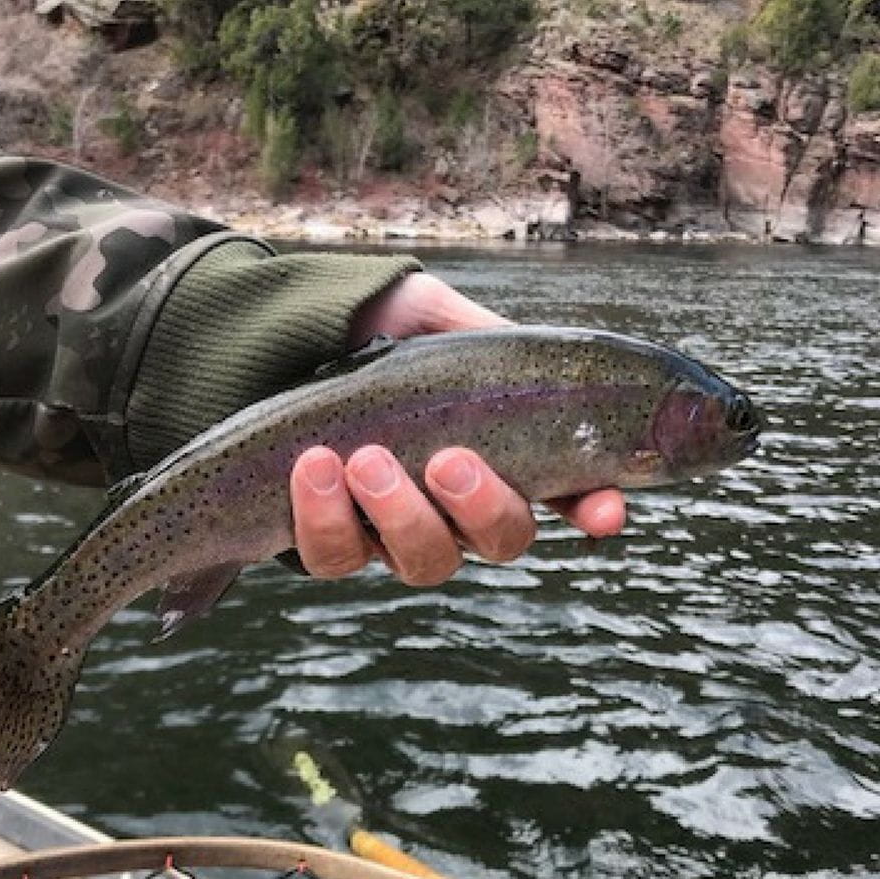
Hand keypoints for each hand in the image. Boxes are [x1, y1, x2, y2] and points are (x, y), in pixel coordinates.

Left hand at [288, 273, 625, 582]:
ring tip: (364, 459)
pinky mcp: (331, 544)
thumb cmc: (370, 329)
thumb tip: (541, 363)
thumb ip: (489, 339)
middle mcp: (460, 508)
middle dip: (482, 507)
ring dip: (400, 516)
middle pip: (502, 541)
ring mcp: (398, 533)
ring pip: (425, 562)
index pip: (571, 494)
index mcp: (504, 452)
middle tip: (447, 461)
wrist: (275, 335)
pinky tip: (312, 467)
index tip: (603, 511)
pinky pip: (338, 558)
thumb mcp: (436, 316)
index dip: (596, 509)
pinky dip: (327, 517)